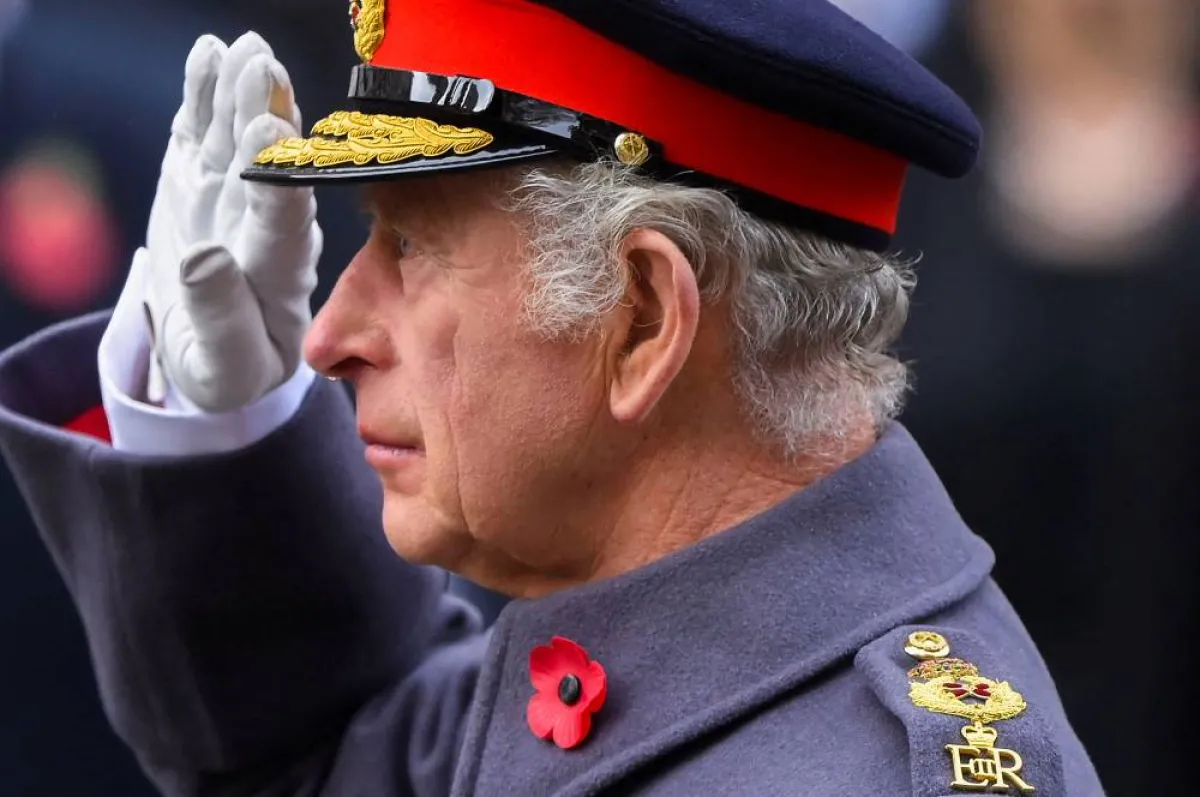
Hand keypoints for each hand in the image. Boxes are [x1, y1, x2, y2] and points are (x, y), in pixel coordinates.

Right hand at [143, 32, 322, 412]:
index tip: (272, 135)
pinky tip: (208, 56)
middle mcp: (266, 227)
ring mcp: (236, 199)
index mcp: (280, 277)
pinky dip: (206, 96)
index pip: (283, 222)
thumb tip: (205, 259)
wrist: (218, 354)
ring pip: (241, 139)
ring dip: (243, 94)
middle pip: (269, 166)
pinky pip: (208, 134)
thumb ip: (221, 319)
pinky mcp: (206, 182)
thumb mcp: (226, 367)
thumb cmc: (231, 370)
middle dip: (267, 116)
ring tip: (243, 51)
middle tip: (263, 69)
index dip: (278, 176)